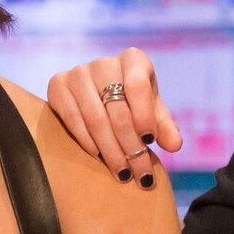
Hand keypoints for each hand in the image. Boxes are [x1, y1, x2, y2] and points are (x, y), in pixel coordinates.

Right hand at [46, 49, 183, 182]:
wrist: (98, 93)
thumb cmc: (134, 103)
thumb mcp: (152, 112)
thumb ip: (165, 127)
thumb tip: (174, 145)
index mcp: (133, 60)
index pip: (137, 87)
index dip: (144, 116)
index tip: (149, 142)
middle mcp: (103, 62)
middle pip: (118, 110)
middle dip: (131, 146)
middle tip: (140, 172)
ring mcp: (78, 72)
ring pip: (96, 119)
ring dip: (111, 150)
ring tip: (123, 173)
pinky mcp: (58, 84)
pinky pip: (73, 119)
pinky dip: (88, 142)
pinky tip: (100, 158)